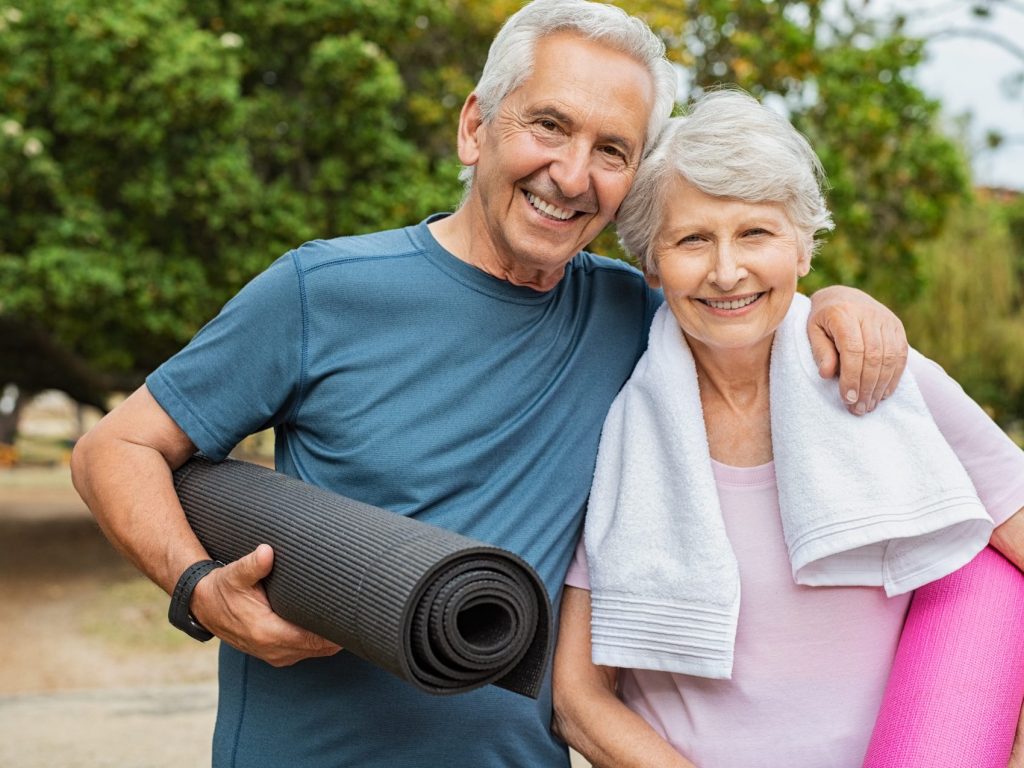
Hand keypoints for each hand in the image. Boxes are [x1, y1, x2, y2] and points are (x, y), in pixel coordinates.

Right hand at [190, 543, 341, 665]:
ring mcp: (275, 655)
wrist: (204, 606)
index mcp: (268, 632)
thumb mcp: (235, 574)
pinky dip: (320, 643)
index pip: (313, 639)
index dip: (335, 631)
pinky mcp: (275, 653)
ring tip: (350, 617)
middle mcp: (273, 650)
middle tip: (360, 612)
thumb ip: (253, 565)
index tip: (353, 616)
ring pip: (315, 652)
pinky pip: (306, 652)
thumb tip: (266, 552)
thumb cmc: (223, 588)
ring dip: (331, 639)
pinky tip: (331, 625)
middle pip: (320, 648)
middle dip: (339, 633)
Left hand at [806, 286, 907, 413]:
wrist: (842, 297)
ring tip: (869, 405)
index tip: (847, 399)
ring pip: (890, 357)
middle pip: (874, 356)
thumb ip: (820, 351)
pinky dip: (893, 377)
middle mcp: (869, 314)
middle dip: (866, 387)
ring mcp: (886, 320)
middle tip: (859, 409)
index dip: (852, 377)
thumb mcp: (812, 332)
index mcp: (843, 313)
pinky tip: (883, 393)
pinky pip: (901, 355)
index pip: (853, 349)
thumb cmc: (822, 319)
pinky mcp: (897, 327)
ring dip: (880, 386)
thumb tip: (827, 374)